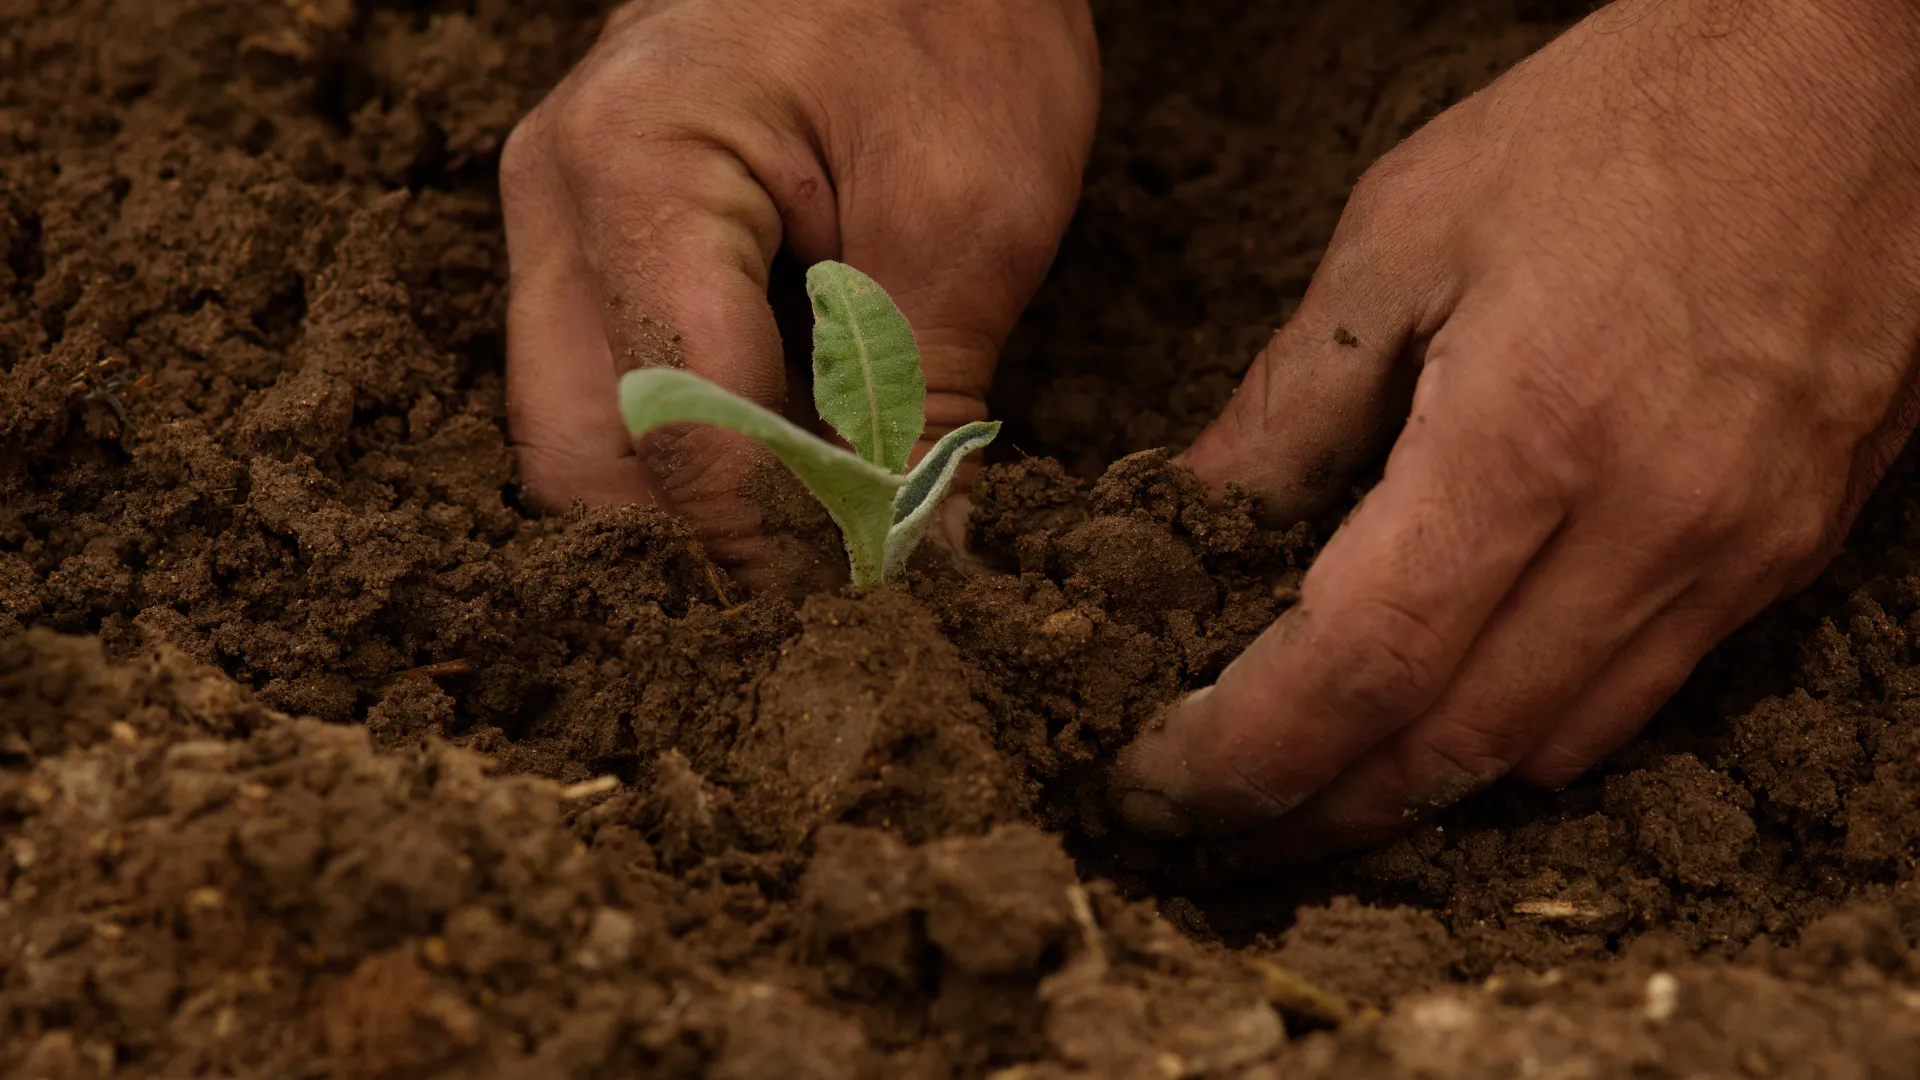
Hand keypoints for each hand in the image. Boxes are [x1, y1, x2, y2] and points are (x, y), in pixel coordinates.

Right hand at [501, 0, 1097, 588]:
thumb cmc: (951, 11)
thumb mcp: (970, 216)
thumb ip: (921, 406)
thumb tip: (911, 565)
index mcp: (639, 174)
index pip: (682, 432)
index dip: (772, 555)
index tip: (859, 629)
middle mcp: (557, 197)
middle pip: (580, 457)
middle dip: (697, 555)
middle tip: (824, 616)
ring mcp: (558, 211)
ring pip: (582, 433)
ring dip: (693, 511)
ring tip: (819, 557)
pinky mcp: (595, 228)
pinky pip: (610, 379)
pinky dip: (694, 450)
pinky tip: (791, 478)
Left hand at [1113, 0, 1919, 861]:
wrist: (1858, 74)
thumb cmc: (1614, 123)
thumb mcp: (1404, 234)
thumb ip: (1291, 404)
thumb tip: (1188, 519)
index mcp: (1527, 430)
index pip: (1359, 664)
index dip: (1242, 752)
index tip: (1154, 784)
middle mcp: (1648, 523)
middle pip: (1448, 746)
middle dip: (1310, 813)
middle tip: (1207, 828)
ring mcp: (1736, 553)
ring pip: (1546, 750)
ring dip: (1410, 793)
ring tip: (1304, 786)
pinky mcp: (1787, 554)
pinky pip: (1637, 700)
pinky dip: (1518, 737)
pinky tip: (1443, 715)